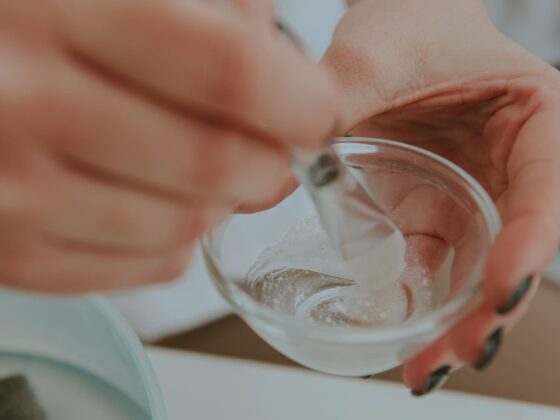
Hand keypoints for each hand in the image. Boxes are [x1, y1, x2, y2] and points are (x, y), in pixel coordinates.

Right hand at [0, 0, 335, 292]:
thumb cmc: (29, 25)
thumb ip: (203, 9)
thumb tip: (280, 56)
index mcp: (59, 11)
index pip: (229, 71)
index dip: (299, 99)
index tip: (318, 112)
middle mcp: (27, 107)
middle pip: (216, 163)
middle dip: (272, 162)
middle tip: (275, 147)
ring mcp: (15, 194)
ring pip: (189, 225)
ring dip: (225, 200)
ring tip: (208, 166)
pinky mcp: (16, 255)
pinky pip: (151, 266)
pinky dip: (183, 236)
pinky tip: (163, 198)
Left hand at [323, 0, 559, 393]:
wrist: (395, 25)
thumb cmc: (407, 24)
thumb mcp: (378, 53)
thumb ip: (336, 99)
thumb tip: (278, 162)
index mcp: (534, 123)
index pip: (547, 192)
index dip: (529, 248)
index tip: (498, 291)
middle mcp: (509, 172)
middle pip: (513, 252)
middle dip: (487, 310)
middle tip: (450, 353)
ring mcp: (468, 198)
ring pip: (471, 272)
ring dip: (450, 321)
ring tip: (420, 365)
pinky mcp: (429, 214)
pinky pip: (428, 266)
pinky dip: (415, 303)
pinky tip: (392, 331)